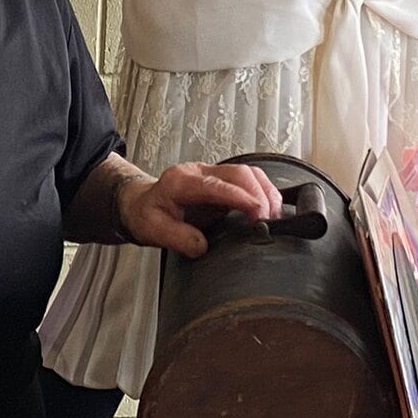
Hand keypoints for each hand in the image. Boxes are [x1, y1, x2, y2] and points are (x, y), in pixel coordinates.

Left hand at [117, 162, 283, 257]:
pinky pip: (249, 180)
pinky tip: (271, 208)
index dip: (240, 197)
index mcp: (181, 181)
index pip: (216, 185)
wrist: (142, 204)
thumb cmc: (147, 214)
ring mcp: (212, 174)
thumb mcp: (152, 229)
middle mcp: (199, 172)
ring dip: (265, 192)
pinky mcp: (222, 181)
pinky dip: (264, 192)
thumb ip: (177, 237)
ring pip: (248, 172)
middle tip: (270, 219)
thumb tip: (202, 246)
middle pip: (238, 173)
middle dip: (259, 194)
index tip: (258, 212)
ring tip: (275, 216)